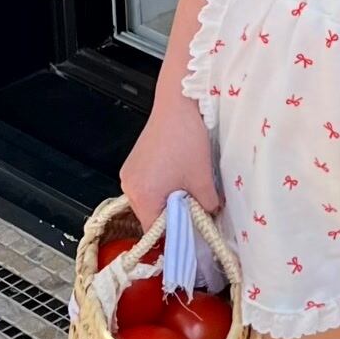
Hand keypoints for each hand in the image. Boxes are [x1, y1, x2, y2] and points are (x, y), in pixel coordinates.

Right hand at [120, 92, 224, 230]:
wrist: (179, 103)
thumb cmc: (187, 139)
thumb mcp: (203, 180)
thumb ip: (207, 207)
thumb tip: (210, 217)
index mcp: (142, 196)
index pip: (155, 232)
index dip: (175, 235)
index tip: (193, 235)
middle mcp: (129, 186)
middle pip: (150, 217)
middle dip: (173, 216)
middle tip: (196, 209)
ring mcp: (129, 172)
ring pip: (150, 200)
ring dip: (169, 200)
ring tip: (189, 188)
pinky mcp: (135, 161)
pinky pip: (148, 185)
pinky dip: (163, 186)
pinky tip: (179, 174)